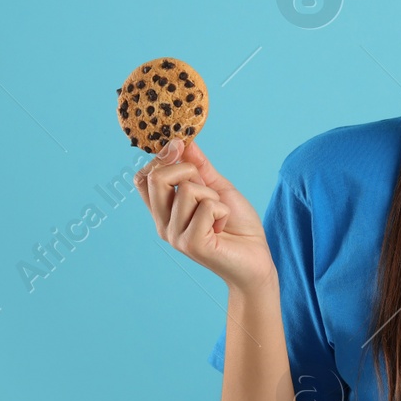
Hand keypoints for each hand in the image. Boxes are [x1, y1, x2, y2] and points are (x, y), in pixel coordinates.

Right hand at [133, 137, 277, 291]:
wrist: (256, 260)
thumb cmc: (237, 227)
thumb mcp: (218, 188)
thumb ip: (199, 166)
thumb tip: (183, 140)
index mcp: (165, 211)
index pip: (144, 178)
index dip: (161, 158)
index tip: (181, 148)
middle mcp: (163, 224)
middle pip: (157, 177)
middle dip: (188, 170)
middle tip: (208, 188)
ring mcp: (175, 236)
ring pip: (188, 190)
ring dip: (214, 197)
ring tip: (219, 216)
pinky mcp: (191, 245)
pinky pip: (207, 207)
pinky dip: (223, 211)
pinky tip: (223, 228)